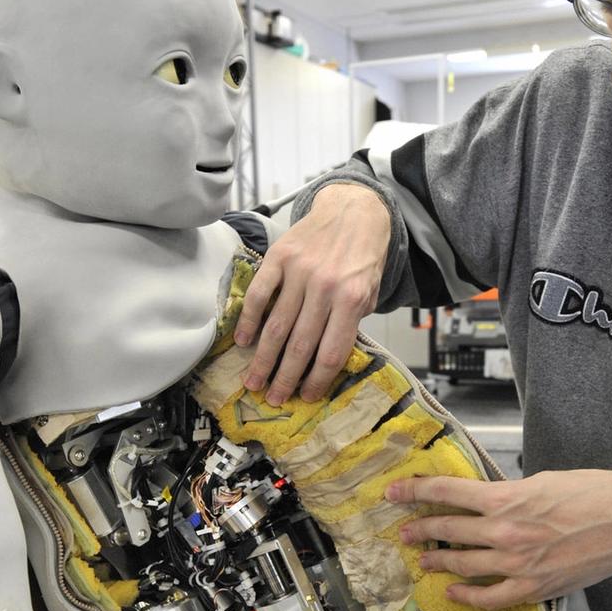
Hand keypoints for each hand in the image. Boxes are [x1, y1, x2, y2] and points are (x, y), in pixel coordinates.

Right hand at [235, 183, 391, 405]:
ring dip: (263, 359)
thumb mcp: (369, 293)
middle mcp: (324, 287)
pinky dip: (248, 319)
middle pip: (300, 344)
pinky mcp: (279, 256)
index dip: (317, 380)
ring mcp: (299, 271)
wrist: (354, 211)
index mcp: (351, 300)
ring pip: (276, 325)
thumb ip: (350, 322)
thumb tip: (325, 360)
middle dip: (285, 377)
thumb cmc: (363, 257)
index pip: (331, 351)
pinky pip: (259, 293)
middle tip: (273, 399)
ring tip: (254, 381)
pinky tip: (242, 341)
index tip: (305, 397)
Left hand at [388, 469, 611, 609]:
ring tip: (423, 557)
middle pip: (447, 529)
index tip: (395, 492)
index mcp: (507, 498)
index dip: (415, 491)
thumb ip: (508, 493)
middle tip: (404, 529)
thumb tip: (482, 500)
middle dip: (420, 528)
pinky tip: (453, 589)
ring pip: (462, 564)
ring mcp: (518, 565)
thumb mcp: (543, 480)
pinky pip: (489, 596)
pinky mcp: (534, 588)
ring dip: (438, 559)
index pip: (446, 493)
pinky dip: (467, 594)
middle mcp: (506, 533)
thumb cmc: (596, 493)